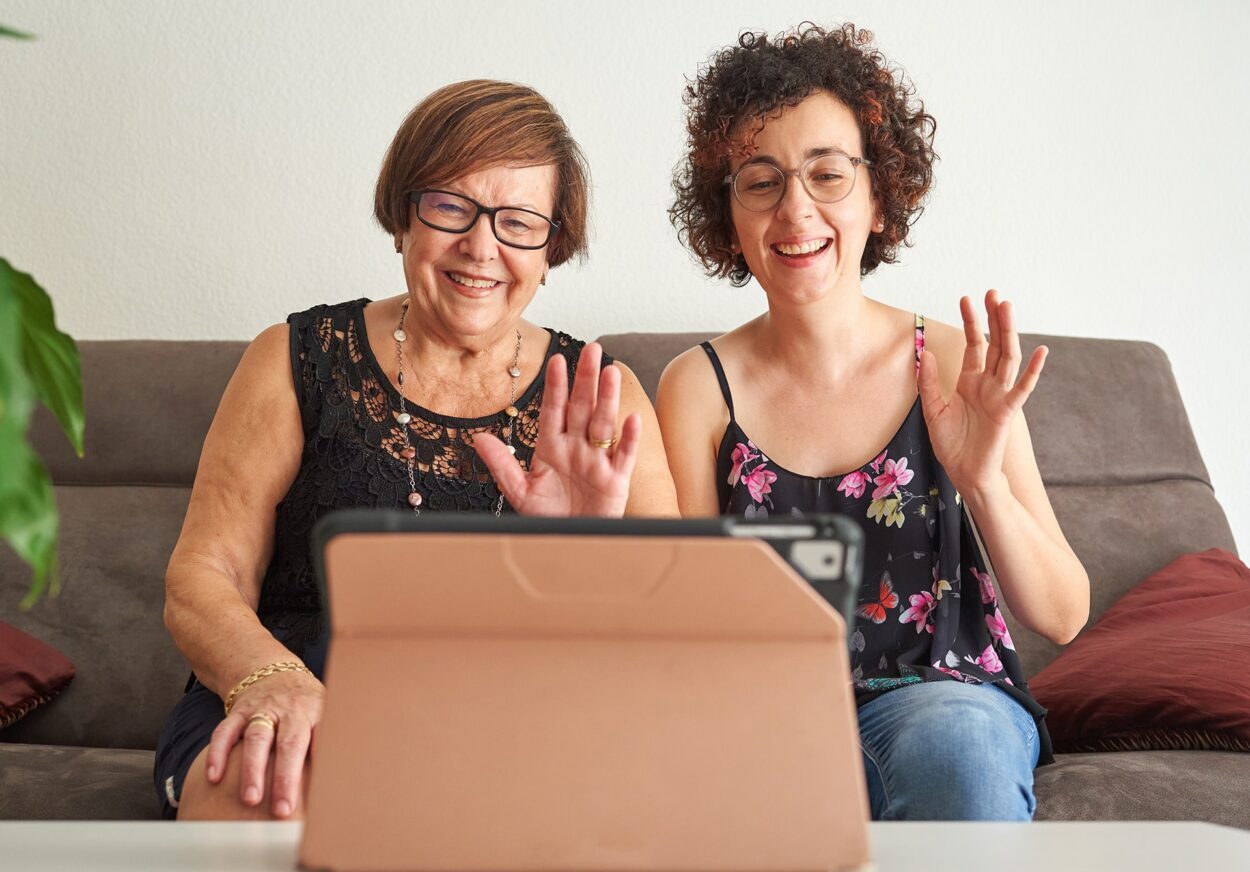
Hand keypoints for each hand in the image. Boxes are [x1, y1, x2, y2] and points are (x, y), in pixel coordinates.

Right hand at [204, 668, 323, 818]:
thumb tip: (345, 778)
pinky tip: (214, 777)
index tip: (323, 793)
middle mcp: (290, 710)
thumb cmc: (304, 705)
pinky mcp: (238, 711)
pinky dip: (218, 754)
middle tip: (283, 809)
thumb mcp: (324, 712)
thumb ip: (330, 741)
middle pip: (290, 743)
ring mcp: (263, 709)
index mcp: (317, 712)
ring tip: (251, 799)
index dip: (323, 764)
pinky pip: (225, 731)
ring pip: (257, 738)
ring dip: (253, 770)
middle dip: (286, 778)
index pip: (323, 738)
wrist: (272, 671)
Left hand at [473, 342, 641, 516]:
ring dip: (607, 398)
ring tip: (610, 372)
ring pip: (604, 424)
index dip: (556, 386)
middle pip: (583, 407)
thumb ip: (502, 464)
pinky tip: (631, 418)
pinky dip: (629, 438)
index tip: (556, 360)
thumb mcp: (520, 492)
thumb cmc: (548, 518)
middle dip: (586, 379)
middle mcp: (576, 448)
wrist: (570, 544)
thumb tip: (478, 438)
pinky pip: (624, 455)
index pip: (554, 410)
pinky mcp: (616, 480)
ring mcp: (598, 462)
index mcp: (552, 447)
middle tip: (593, 349)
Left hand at [917, 290, 1046, 499]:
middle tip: (992, 292)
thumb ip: (929, 382)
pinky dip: (1032, 371)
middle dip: (993, 319)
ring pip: (1007, 358)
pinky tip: (1041, 351)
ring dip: (1008, 332)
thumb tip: (925, 352)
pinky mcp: (1007, 412)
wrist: (964, 473)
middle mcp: (987, 384)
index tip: (967, 298)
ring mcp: (999, 396)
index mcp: (970, 382)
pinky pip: (1023, 389)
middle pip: (994, 344)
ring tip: (1006, 307)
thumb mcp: (933, 409)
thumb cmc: (951, 445)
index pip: (974, 345)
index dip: (971, 322)